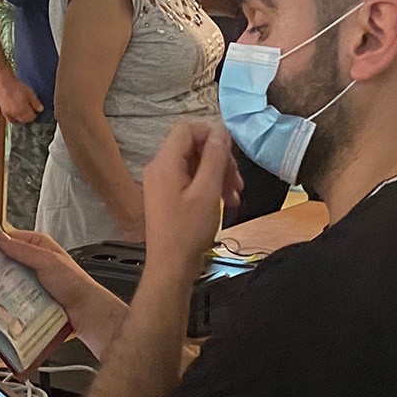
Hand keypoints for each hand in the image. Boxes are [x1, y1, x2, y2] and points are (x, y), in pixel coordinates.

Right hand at [0, 77, 44, 124]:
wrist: (3, 83)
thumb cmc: (17, 87)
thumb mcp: (30, 93)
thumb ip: (36, 103)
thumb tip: (41, 110)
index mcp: (24, 111)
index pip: (32, 118)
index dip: (35, 113)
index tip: (36, 109)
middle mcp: (16, 115)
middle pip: (26, 120)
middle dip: (29, 116)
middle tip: (31, 109)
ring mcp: (9, 115)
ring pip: (19, 121)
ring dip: (23, 118)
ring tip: (24, 111)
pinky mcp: (4, 112)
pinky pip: (11, 120)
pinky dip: (15, 119)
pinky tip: (17, 114)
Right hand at [0, 228, 127, 353]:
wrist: (85, 312)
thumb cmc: (74, 283)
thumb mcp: (48, 261)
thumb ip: (24, 250)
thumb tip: (0, 238)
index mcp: (38, 244)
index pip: (9, 238)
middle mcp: (32, 260)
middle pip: (4, 260)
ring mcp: (29, 279)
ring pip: (6, 278)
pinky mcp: (28, 296)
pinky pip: (11, 295)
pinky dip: (5, 297)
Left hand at [141, 123, 241, 272]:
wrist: (171, 266)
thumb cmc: (188, 231)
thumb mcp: (207, 192)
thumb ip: (215, 158)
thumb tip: (220, 132)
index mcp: (164, 163)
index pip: (187, 129)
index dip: (211, 135)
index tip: (231, 153)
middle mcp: (158, 169)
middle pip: (193, 148)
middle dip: (219, 161)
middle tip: (237, 182)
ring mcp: (161, 183)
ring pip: (194, 165)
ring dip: (217, 176)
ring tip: (234, 197)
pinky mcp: (166, 197)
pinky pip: (189, 181)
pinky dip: (207, 187)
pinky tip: (223, 202)